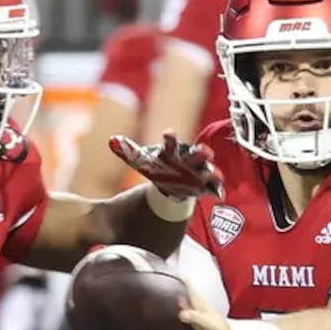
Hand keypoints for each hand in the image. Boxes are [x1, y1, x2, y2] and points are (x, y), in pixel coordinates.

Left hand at [109, 131, 223, 199]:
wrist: (171, 181)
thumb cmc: (158, 168)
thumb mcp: (142, 162)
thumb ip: (128, 152)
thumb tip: (111, 140)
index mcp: (172, 152)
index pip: (171, 144)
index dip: (171, 139)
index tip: (168, 133)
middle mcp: (188, 160)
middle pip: (196, 155)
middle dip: (201, 154)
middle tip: (204, 153)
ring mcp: (198, 172)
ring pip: (208, 171)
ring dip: (211, 173)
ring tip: (214, 176)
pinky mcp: (204, 186)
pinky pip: (213, 188)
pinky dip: (216, 190)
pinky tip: (218, 195)